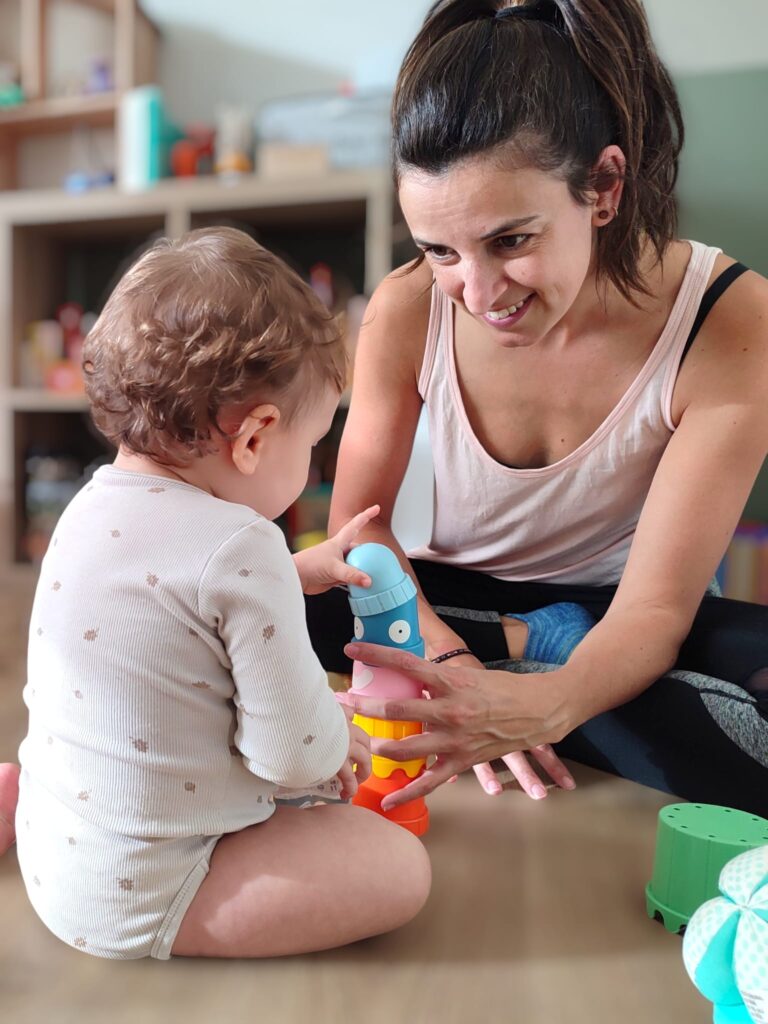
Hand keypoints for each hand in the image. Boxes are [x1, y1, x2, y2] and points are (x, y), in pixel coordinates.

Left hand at [293, 505, 379, 594]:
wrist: (296, 577)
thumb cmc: (309, 565)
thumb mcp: (334, 568)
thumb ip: (352, 575)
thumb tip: (368, 580)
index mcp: (339, 543)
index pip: (356, 525)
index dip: (366, 515)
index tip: (376, 508)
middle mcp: (339, 552)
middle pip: (359, 549)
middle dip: (368, 551)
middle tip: (380, 557)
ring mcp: (337, 564)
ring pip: (355, 565)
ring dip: (363, 569)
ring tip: (376, 573)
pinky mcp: (334, 577)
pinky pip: (350, 579)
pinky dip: (357, 582)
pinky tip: (363, 586)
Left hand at [338, 641, 572, 809]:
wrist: (540, 711)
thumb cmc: (503, 688)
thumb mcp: (468, 674)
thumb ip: (437, 678)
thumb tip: (405, 673)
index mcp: (451, 682)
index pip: (404, 663)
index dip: (375, 654)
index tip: (350, 650)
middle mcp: (450, 711)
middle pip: (395, 711)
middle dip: (363, 707)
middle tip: (342, 703)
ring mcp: (455, 740)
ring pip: (405, 749)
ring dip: (378, 747)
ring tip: (361, 743)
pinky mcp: (462, 762)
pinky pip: (429, 783)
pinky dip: (406, 794)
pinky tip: (387, 802)